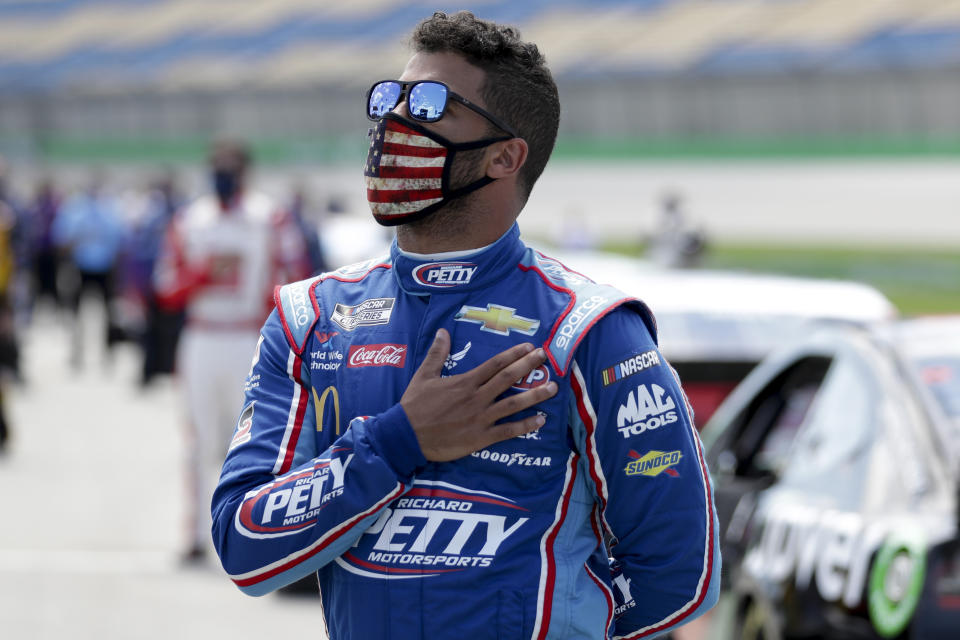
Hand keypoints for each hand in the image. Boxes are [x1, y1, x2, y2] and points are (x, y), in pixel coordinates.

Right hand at [401, 329, 557, 461]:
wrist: (406, 436)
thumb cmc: (414, 405)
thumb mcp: (424, 375)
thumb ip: (437, 353)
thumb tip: (443, 331)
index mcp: (465, 382)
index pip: (495, 364)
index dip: (514, 355)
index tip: (529, 347)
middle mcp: (476, 398)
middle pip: (507, 379)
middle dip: (528, 367)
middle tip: (545, 357)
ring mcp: (480, 418)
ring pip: (513, 405)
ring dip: (535, 396)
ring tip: (553, 388)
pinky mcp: (480, 438)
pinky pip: (507, 431)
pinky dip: (525, 426)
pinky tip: (541, 420)